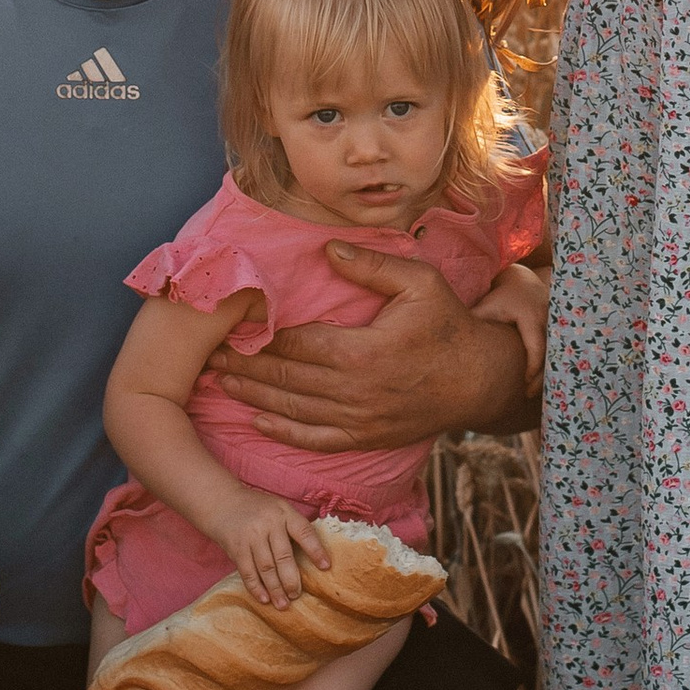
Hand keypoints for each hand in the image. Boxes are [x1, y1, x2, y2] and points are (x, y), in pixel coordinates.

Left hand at [214, 243, 532, 452]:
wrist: (480, 380)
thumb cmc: (449, 325)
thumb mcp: (419, 284)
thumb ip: (371, 267)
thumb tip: (326, 249)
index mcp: (363, 352)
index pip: (297, 343)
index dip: (260, 334)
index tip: (230, 324)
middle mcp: (355, 391)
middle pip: (286, 378)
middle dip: (245, 364)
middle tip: (209, 353)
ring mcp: (360, 419)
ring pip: (293, 409)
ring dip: (254, 395)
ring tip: (220, 380)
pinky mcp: (367, 437)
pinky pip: (316, 439)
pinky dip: (284, 432)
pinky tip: (259, 421)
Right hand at [223, 488, 326, 611]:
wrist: (222, 502)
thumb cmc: (258, 509)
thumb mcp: (279, 508)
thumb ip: (293, 527)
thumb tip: (313, 557)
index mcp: (284, 513)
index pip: (303, 532)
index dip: (316, 550)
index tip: (326, 567)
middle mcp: (268, 523)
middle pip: (283, 556)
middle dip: (291, 579)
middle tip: (297, 595)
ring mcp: (251, 536)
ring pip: (266, 567)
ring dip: (275, 589)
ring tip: (283, 604)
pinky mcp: (236, 548)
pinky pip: (247, 571)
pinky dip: (256, 587)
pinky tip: (264, 599)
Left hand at [469, 259, 547, 390]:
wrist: (523, 284)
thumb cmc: (502, 297)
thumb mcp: (488, 306)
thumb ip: (475, 320)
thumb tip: (451, 340)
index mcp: (532, 317)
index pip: (536, 346)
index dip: (532, 368)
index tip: (524, 384)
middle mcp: (549, 322)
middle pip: (551, 356)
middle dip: (542, 378)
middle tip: (528, 396)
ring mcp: (556, 327)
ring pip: (557, 356)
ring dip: (547, 375)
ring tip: (532, 393)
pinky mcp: (558, 332)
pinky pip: (558, 353)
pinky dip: (550, 368)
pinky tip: (539, 382)